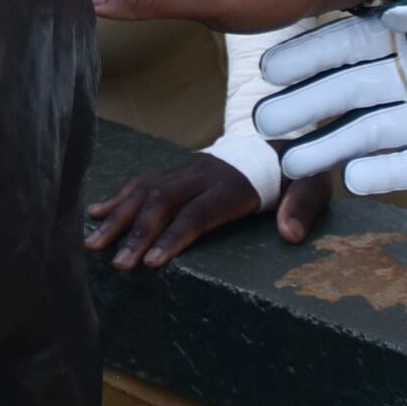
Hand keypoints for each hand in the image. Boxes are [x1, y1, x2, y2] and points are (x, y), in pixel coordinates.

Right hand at [84, 155, 329, 269]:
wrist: (280, 140)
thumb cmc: (295, 172)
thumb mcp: (313, 185)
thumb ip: (303, 207)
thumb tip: (288, 234)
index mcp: (234, 183)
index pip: (197, 212)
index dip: (174, 236)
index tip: (152, 262)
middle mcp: (203, 174)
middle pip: (162, 202)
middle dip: (136, 234)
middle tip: (118, 265)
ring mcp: (186, 170)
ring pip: (144, 191)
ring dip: (117, 218)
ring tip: (94, 244)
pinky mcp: (177, 170)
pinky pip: (142, 181)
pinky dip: (117, 197)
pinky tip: (95, 214)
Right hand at [254, 0, 406, 214]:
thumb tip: (391, 13)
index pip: (348, 46)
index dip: (310, 57)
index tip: (273, 66)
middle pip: (347, 95)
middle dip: (305, 107)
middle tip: (264, 121)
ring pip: (370, 134)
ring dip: (331, 147)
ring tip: (292, 161)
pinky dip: (387, 172)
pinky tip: (354, 179)